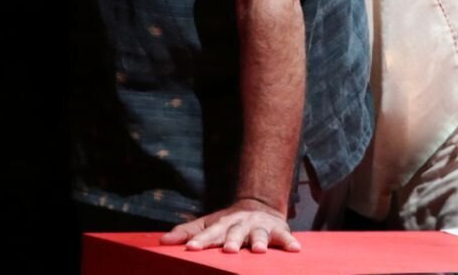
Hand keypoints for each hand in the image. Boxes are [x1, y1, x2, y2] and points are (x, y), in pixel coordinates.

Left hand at [160, 198, 300, 253]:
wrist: (258, 206)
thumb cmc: (228, 224)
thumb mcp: (207, 225)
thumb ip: (187, 233)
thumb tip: (162, 240)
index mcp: (222, 224)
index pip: (209, 234)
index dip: (200, 241)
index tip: (191, 249)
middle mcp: (240, 224)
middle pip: (234, 233)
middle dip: (231, 241)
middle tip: (228, 250)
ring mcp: (259, 226)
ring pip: (258, 234)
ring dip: (258, 241)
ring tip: (257, 250)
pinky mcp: (278, 230)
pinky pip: (284, 237)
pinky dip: (289, 242)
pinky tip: (294, 249)